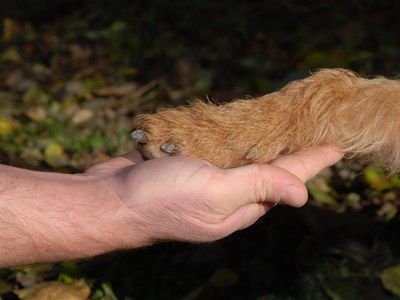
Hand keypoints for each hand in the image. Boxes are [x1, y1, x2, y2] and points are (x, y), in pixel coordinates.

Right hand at [87, 145, 342, 246]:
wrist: (111, 200)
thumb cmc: (162, 198)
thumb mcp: (215, 192)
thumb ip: (258, 187)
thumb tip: (304, 195)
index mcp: (240, 206)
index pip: (286, 180)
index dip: (312, 162)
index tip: (335, 147)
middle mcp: (227, 196)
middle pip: (268, 170)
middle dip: (291, 152)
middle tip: (312, 133)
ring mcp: (207, 182)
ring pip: (242, 159)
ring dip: (262, 143)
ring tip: (284, 128)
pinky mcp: (187, 168)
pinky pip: (217, 152)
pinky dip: (231, 139)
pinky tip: (239, 129)